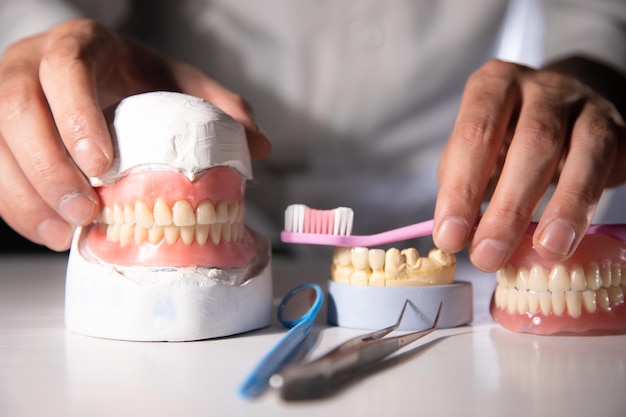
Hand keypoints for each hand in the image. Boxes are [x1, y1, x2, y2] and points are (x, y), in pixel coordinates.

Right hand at [0, 18, 269, 250]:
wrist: (93, 76)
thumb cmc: (134, 81)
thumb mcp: (177, 84)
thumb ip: (217, 107)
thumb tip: (259, 147)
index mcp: (80, 46)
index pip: (65, 69)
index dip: (77, 116)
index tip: (103, 164)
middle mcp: (29, 65)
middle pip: (16, 109)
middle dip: (49, 168)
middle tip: (86, 212)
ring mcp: (2, 97)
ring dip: (26, 196)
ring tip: (66, 233)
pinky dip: (15, 207)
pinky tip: (49, 232)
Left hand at [434, 58, 625, 271]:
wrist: (566, 112)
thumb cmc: (508, 137)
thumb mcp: (476, 152)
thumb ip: (462, 184)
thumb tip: (456, 236)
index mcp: (494, 85)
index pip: (474, 134)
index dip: (461, 189)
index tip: (450, 237)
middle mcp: (540, 87)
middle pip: (529, 143)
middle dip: (507, 207)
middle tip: (488, 255)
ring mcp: (583, 104)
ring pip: (575, 153)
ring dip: (559, 208)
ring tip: (543, 250)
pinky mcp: (614, 129)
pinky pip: (604, 165)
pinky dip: (585, 205)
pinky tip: (569, 238)